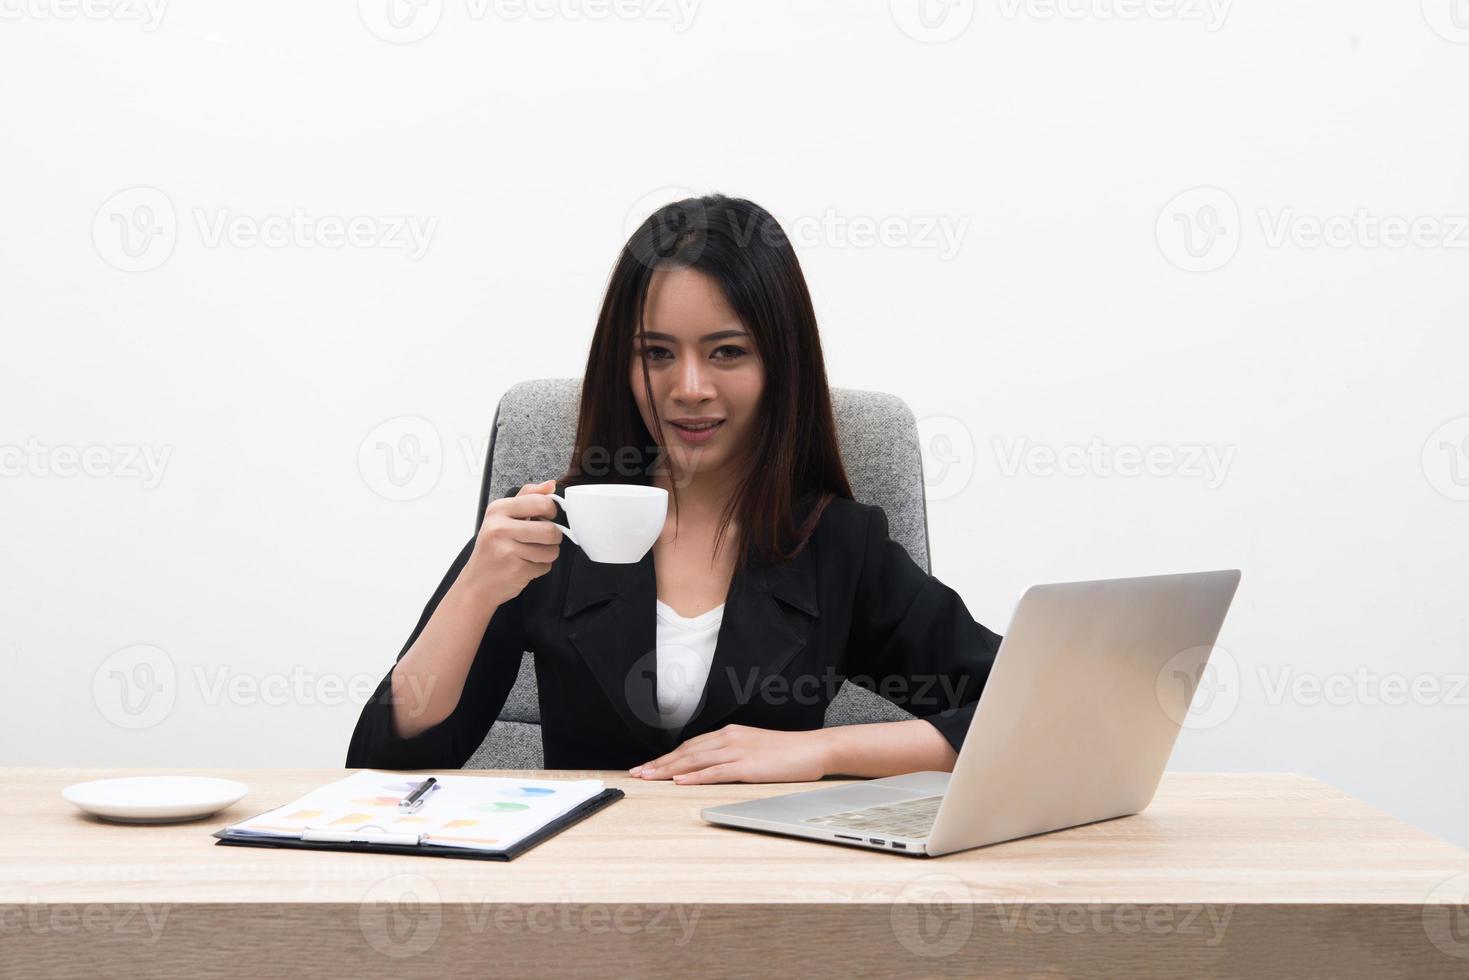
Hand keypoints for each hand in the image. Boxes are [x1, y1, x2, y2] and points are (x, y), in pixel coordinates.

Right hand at [465, 479, 562, 605]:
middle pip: (551, 530)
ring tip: (530, 554)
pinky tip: (524, 565)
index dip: (551, 511)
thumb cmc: (492, 549)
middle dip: (553, 537)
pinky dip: (540, 568)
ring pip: (551, 550)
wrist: (476, 583)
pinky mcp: (516, 569)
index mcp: (498, 509)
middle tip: (542, 539)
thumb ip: (527, 497)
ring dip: (547, 554)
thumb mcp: (502, 518)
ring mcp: (508, 550)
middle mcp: (500, 528)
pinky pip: (545, 566)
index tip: (546, 517)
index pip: (541, 502)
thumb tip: (550, 485)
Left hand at [627, 724, 830, 783]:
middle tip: (638, 774)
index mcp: (730, 734)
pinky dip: (696, 777)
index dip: (667, 757)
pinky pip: (716, 772)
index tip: (648, 766)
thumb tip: (710, 766)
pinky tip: (680, 782)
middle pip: (687, 752)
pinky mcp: (748, 767)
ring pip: (696, 760)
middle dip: (660, 764)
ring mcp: (738, 752)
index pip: (690, 745)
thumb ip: (732, 754)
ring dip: (669, 770)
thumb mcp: (754, 748)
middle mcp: (730, 738)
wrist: (814, 749)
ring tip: (650, 778)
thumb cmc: (787, 752)